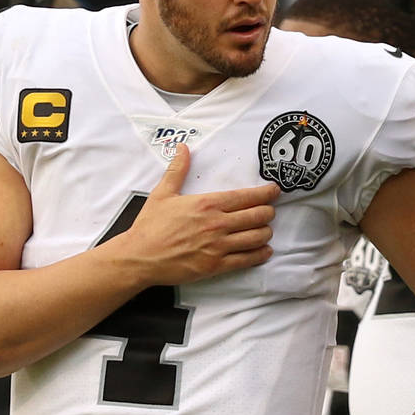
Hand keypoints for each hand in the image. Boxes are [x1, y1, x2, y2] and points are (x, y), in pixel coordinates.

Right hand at [116, 143, 279, 283]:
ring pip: (257, 237)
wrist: (139, 257)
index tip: (275, 191)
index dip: (267, 193)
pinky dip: (260, 254)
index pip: (247, 196)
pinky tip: (264, 251)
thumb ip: (177, 170)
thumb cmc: (150, 226)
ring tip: (265, 230)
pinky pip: (247, 259)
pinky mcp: (216, 266)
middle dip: (268, 212)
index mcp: (207, 203)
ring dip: (266, 233)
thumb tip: (183, 147)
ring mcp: (218, 246)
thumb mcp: (162, 193)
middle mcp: (217, 223)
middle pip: (258, 215)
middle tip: (270, 211)